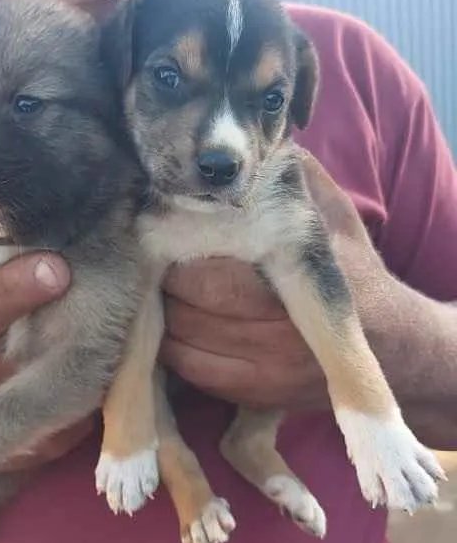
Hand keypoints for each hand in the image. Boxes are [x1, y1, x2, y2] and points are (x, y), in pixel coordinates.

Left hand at [160, 151, 388, 410]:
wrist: (392, 344)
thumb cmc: (354, 269)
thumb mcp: (331, 214)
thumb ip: (292, 177)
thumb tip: (243, 146)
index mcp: (297, 281)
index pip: (209, 277)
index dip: (174, 252)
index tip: (160, 227)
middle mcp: (279, 334)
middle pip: (185, 310)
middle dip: (160, 280)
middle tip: (150, 255)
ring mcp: (263, 371)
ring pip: (179, 342)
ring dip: (160, 313)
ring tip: (158, 284)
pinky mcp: (251, 396)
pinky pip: (188, 372)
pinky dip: (171, 345)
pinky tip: (172, 319)